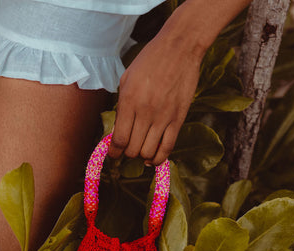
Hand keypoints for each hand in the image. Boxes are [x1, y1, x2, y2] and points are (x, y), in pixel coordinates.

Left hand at [108, 30, 202, 165]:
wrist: (180, 47)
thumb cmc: (150, 61)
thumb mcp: (127, 79)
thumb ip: (121, 106)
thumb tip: (117, 130)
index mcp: (129, 101)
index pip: (118, 139)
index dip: (114, 152)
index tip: (113, 155)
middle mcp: (145, 112)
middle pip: (132, 149)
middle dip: (128, 153)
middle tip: (128, 149)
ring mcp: (163, 117)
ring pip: (149, 152)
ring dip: (142, 156)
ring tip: (141, 150)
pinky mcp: (178, 119)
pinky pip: (168, 148)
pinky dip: (159, 159)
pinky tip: (153, 158)